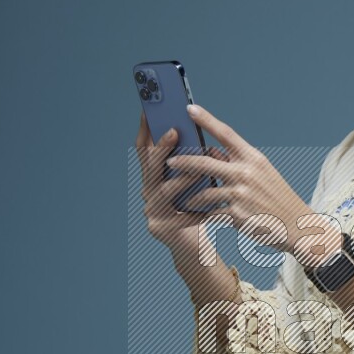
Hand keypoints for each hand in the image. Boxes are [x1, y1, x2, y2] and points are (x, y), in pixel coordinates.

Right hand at [135, 111, 230, 247]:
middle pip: (151, 167)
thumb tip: (205, 139)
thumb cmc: (195, 207)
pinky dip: (195, 211)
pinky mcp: (160, 229)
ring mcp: (151, 211)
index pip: (144, 149)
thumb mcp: (193, 182)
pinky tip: (209, 207)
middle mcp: (147, 192)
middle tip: (175, 131)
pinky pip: (179, 217)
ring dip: (181, 179)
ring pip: (164, 191)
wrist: (192, 244)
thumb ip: (192, 163)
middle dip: (162, 148)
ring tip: (197, 171)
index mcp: (153, 177)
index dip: (145, 130)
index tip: (149, 109)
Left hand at [162, 103, 331, 255]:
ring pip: (204, 192)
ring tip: (180, 197)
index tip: (189, 109)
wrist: (297, 226)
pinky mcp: (238, 215)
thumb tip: (211, 151)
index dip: (206, 120)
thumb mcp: (263, 173)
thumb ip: (237, 163)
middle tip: (169, 161)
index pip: (226, 133)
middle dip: (183, 161)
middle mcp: (247, 173)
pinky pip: (211, 213)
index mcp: (254, 159)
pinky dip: (200, 215)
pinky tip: (192, 216)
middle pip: (206, 162)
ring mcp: (242, 195)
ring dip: (189, 195)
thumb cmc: (278, 198)